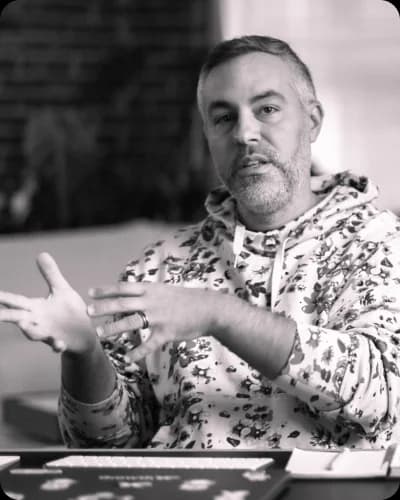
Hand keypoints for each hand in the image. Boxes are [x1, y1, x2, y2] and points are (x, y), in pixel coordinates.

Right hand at [0, 252, 95, 354]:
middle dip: (4, 316)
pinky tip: (59, 344)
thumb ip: (51, 274)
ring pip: (35, 334)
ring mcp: (49, 334)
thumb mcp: (62, 290)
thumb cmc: (70, 312)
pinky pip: (57, 346)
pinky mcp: (62, 343)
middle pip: (17, 318)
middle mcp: (38, 322)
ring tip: (23, 323)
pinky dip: (57, 345)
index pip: (15, 301)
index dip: (2, 298)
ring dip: (29, 330)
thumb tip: (41, 253)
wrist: (85, 334)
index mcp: (36, 308)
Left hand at [88, 282, 223, 360]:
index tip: (90, 292)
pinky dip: (138, 352)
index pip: (124, 288)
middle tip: (87, 311)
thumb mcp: (165, 291)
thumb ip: (147, 293)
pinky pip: (149, 344)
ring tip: (99, 334)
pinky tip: (127, 358)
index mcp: (151, 290)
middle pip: (122, 304)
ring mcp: (159, 317)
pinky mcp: (167, 333)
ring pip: (131, 323)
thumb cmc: (186, 300)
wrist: (209, 309)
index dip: (106, 290)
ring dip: (113, 328)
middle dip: (103, 307)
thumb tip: (129, 293)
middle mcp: (152, 302)